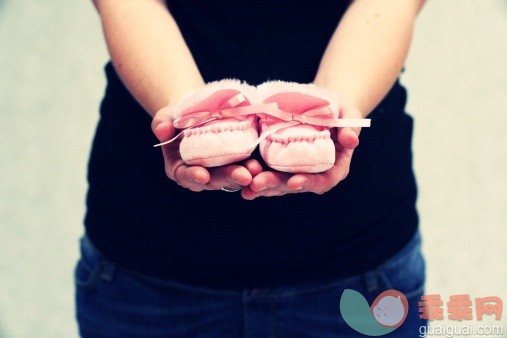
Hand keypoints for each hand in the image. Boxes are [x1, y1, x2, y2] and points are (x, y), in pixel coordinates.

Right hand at [151, 106, 252, 191]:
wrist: (196, 111)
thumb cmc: (176, 116)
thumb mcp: (166, 116)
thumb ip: (161, 123)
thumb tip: (162, 131)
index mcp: (180, 169)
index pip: (185, 176)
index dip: (193, 177)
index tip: (203, 175)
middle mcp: (200, 174)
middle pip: (214, 180)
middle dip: (228, 178)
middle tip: (244, 176)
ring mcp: (218, 170)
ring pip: (231, 177)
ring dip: (245, 174)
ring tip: (256, 169)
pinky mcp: (234, 163)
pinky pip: (243, 167)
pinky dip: (251, 166)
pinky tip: (261, 164)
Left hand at [241, 105, 361, 199]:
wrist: (323, 108)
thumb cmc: (339, 111)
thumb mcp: (349, 114)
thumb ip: (351, 126)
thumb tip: (351, 140)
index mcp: (334, 168)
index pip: (322, 181)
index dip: (308, 183)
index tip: (293, 182)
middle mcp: (313, 175)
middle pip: (294, 185)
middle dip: (275, 185)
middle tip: (258, 184)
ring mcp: (295, 172)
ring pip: (277, 184)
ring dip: (261, 185)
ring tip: (245, 185)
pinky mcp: (280, 165)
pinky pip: (266, 172)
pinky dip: (253, 175)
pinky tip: (238, 176)